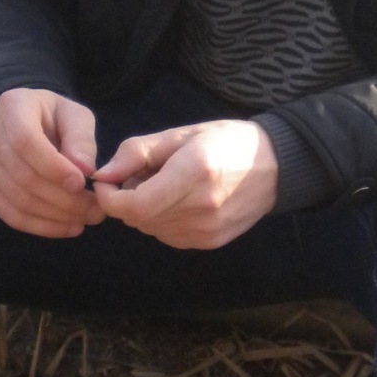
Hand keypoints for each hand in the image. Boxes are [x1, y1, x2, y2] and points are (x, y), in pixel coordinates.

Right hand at [0, 88, 104, 236]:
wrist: (27, 121)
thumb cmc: (55, 117)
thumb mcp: (75, 116)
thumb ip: (81, 138)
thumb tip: (85, 169)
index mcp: (12, 106)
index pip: (25, 141)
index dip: (53, 167)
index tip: (81, 184)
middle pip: (22, 176)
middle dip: (63, 199)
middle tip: (95, 210)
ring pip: (17, 200)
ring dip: (56, 216)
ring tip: (87, 219)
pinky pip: (9, 215)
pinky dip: (41, 226)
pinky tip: (67, 227)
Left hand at [91, 119, 277, 249]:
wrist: (274, 167)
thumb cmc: (225, 142)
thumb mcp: (180, 134)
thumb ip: (137, 152)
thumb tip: (102, 175)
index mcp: (194, 172)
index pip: (135, 206)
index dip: (110, 198)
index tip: (106, 182)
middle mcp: (201, 207)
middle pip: (138, 218)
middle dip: (127, 199)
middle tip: (142, 175)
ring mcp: (207, 230)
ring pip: (150, 229)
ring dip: (145, 210)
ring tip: (166, 186)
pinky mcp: (210, 243)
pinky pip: (167, 236)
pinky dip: (162, 220)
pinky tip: (180, 201)